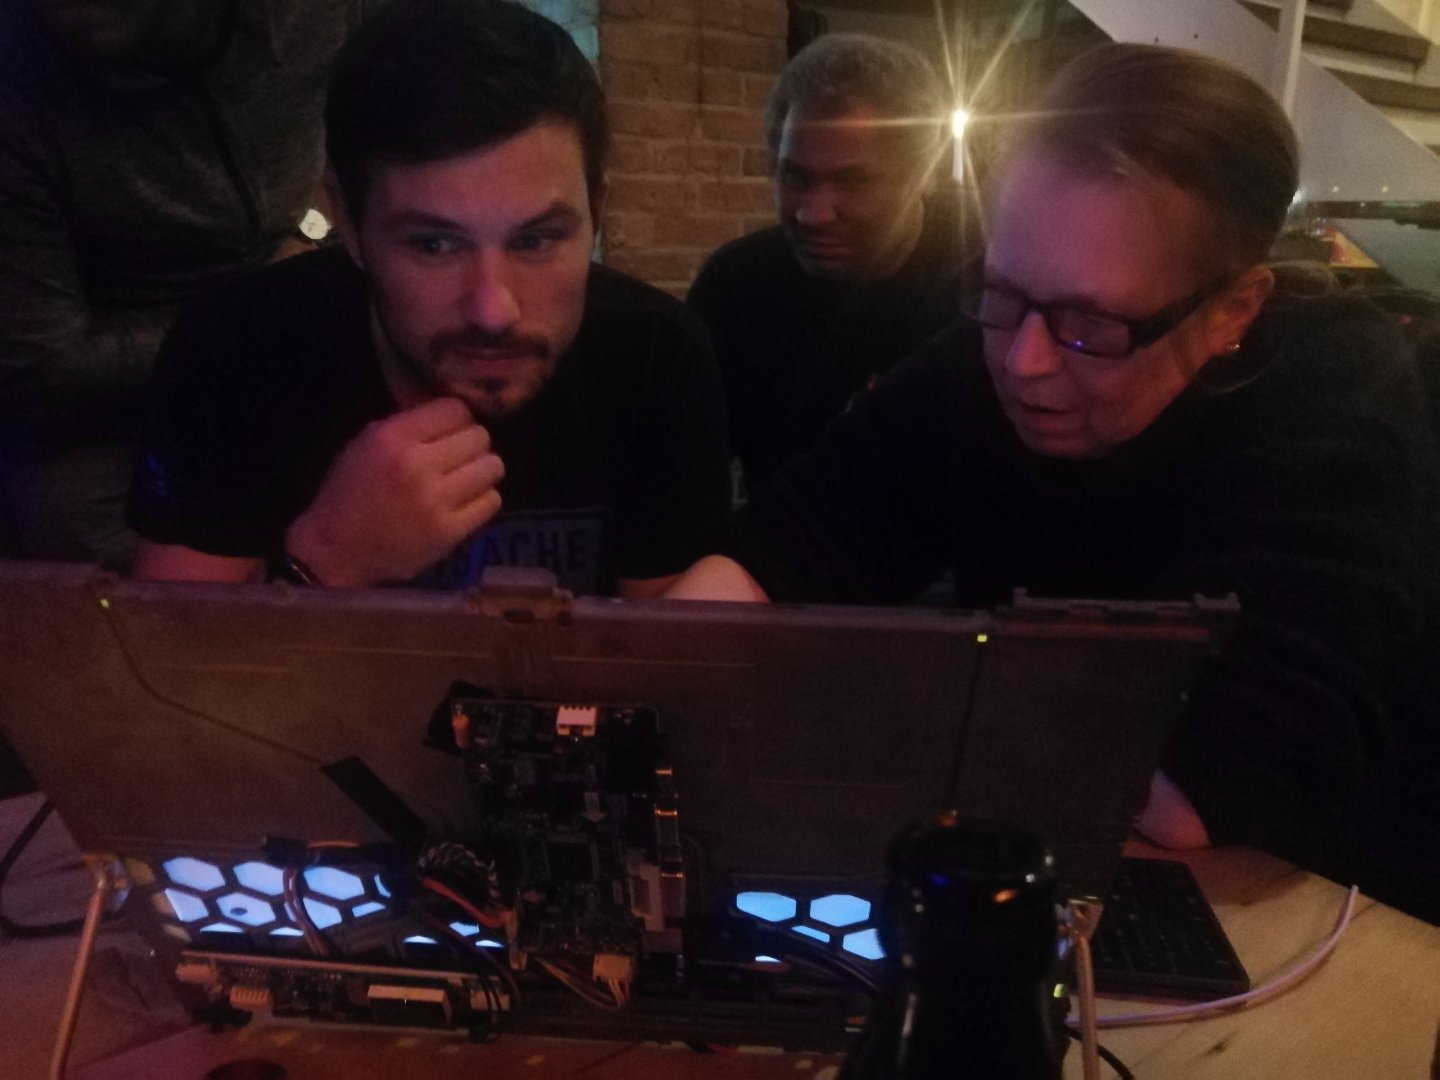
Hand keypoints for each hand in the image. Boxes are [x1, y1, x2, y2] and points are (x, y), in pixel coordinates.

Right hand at [285, 397, 503, 585]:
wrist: (337, 550)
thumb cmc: (349, 493)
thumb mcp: (366, 443)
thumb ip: (407, 423)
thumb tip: (448, 410)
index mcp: (394, 438)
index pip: (455, 409)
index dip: (455, 418)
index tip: (449, 430)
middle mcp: (418, 466)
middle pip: (479, 436)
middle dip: (472, 443)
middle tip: (459, 456)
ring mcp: (437, 501)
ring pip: (492, 467)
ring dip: (482, 470)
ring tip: (467, 478)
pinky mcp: (450, 532)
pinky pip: (491, 501)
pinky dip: (483, 499)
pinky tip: (467, 502)